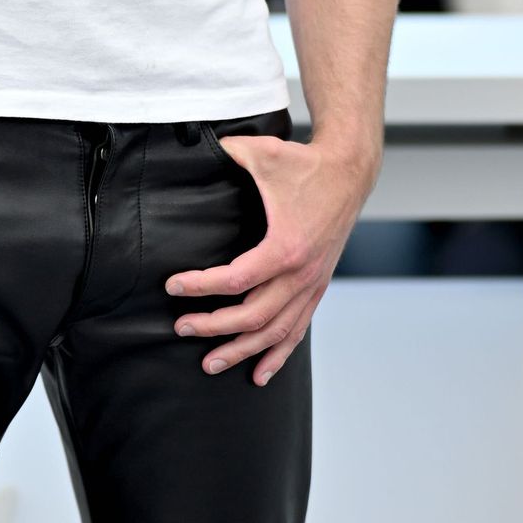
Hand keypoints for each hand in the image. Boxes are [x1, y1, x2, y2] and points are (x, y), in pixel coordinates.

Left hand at [164, 134, 376, 385]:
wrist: (350, 170)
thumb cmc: (305, 163)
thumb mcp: (262, 153)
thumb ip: (227, 152)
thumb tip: (193, 148)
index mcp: (285, 246)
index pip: (235, 280)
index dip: (200, 287)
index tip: (172, 287)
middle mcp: (301, 273)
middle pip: (252, 316)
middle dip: (213, 327)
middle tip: (181, 328)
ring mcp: (311, 284)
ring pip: (275, 332)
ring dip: (242, 351)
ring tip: (210, 363)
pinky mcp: (317, 287)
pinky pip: (297, 329)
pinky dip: (278, 355)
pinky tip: (260, 375)